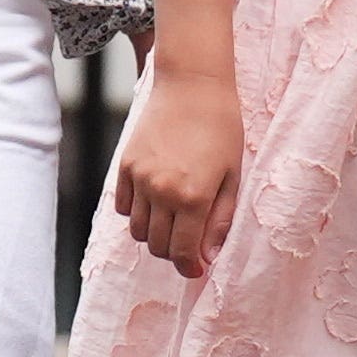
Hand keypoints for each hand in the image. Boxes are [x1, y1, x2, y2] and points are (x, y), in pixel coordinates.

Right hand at [108, 58, 243, 277]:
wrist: (193, 86)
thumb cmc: (222, 128)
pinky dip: (137, 214)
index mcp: (194, 197)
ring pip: (138, 231)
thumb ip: (219, 219)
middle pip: (158, 246)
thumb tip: (207, 257)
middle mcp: (162, 192)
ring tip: (173, 224)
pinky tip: (156, 203)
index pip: (183, 252)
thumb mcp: (232, 176)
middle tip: (188, 246)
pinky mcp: (125, 166)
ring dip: (155, 236)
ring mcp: (140, 179)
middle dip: (174, 254)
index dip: (189, 268)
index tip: (196, 270)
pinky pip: (124, 208)